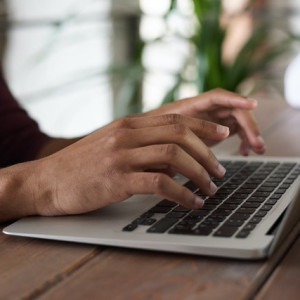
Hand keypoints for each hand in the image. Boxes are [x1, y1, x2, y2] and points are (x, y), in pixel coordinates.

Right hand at [33, 114, 228, 216]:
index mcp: (128, 124)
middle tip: (220, 170)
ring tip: (210, 188)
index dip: (203, 125)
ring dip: (199, 173)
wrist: (46, 180)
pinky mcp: (116, 179)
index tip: (222, 134)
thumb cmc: (82, 166)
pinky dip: (182, 194)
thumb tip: (175, 160)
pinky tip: (192, 203)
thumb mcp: (113, 147)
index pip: (175, 119)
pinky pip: (159, 183)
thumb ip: (142, 147)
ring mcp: (121, 156)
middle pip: (180, 134)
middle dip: (207, 152)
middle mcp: (127, 134)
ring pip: (174, 156)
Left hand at [145, 88, 264, 155]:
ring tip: (257, 150)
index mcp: (191, 105)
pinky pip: (235, 130)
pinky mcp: (215, 129)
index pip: (217, 97)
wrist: (148, 138)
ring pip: (238, 121)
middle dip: (249, 125)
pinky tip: (245, 152)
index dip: (235, 98)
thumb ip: (173, 140)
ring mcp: (211, 118)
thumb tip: (186, 153)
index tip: (252, 104)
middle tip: (257, 144)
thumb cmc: (152, 134)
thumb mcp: (160, 137)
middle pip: (233, 110)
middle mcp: (205, 109)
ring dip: (250, 133)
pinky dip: (242, 139)